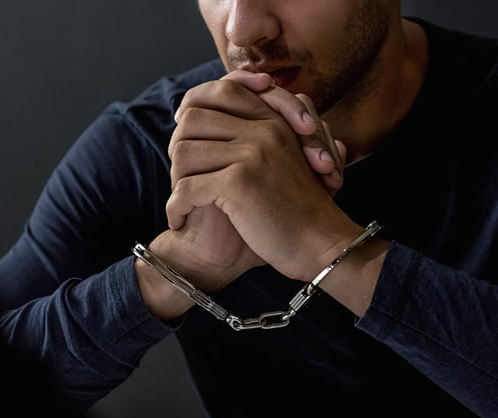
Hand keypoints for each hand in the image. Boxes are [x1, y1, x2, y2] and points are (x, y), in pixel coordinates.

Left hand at [167, 75, 359, 281]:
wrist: (322, 245)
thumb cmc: (301, 211)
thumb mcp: (289, 161)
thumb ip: (264, 137)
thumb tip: (228, 121)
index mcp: (275, 121)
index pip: (224, 90)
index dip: (195, 107)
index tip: (185, 134)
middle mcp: (264, 129)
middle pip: (193, 118)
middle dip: (178, 147)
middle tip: (180, 175)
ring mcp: (253, 153)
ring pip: (183, 151)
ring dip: (175, 179)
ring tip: (181, 201)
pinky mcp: (240, 181)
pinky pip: (187, 187)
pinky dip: (176, 207)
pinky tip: (179, 220)